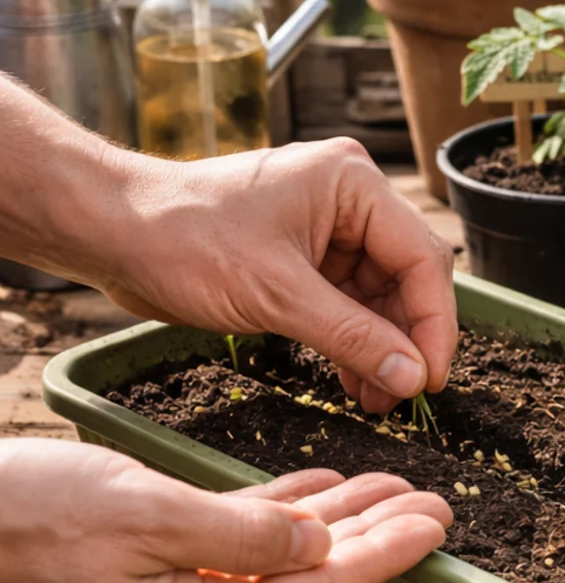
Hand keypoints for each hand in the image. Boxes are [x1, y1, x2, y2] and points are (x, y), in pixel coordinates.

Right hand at [0, 439, 451, 582]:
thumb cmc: (32, 522)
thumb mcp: (150, 518)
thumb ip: (246, 534)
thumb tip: (318, 545)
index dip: (383, 557)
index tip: (435, 529)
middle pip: (309, 577)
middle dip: (375, 538)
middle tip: (433, 504)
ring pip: (280, 554)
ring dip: (336, 519)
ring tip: (391, 488)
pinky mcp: (155, 569)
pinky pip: (238, 541)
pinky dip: (280, 512)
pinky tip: (319, 490)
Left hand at [101, 139, 456, 414]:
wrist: (113, 231)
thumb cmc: (183, 241)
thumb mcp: (278, 296)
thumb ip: (353, 337)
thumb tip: (413, 377)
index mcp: (354, 184)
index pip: (422, 258)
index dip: (433, 324)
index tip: (429, 380)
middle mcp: (351, 198)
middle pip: (407, 276)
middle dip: (406, 339)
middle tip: (403, 395)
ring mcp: (329, 225)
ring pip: (380, 295)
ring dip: (381, 347)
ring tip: (376, 398)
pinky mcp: (306, 253)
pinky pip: (348, 301)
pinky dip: (353, 340)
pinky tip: (354, 379)